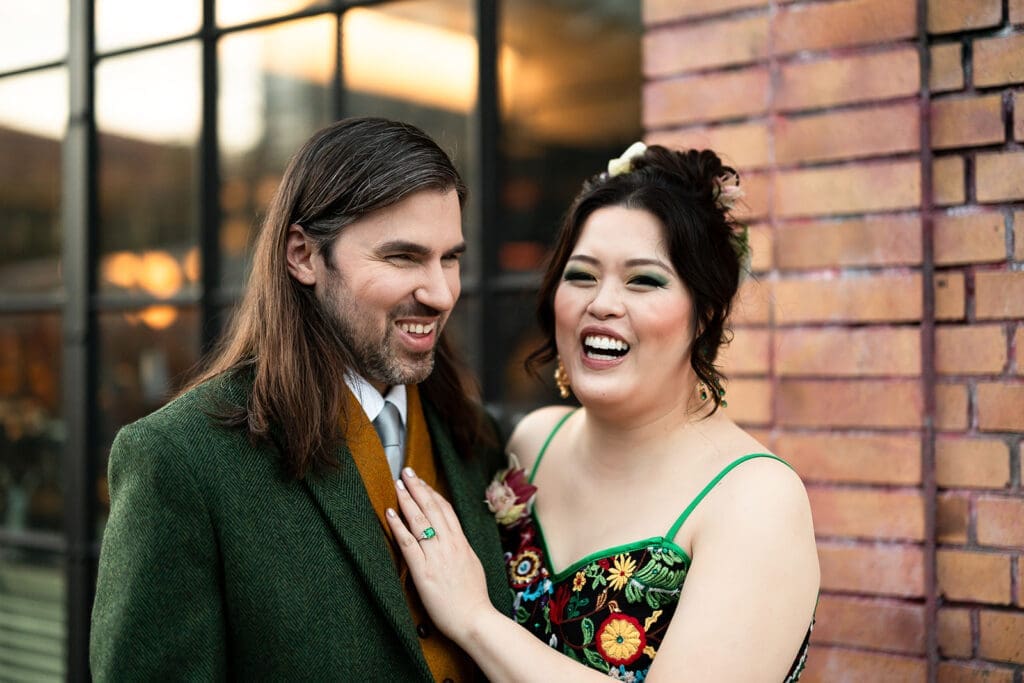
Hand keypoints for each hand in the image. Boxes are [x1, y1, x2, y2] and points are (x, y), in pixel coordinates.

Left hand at [386, 468, 493, 645]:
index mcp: (461, 542)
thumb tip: (454, 538)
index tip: (423, 482)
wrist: (474, 618)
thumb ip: (461, 548)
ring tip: (398, 485)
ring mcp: (436, 556)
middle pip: (432, 508)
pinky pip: (408, 543)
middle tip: (407, 472)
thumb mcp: (472, 564)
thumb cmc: (474, 597)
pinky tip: (390, 514)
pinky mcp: (423, 571)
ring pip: (420, 521)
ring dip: (407, 500)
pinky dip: (398, 526)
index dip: (432, 493)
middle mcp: (449, 544)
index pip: (446, 510)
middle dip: (418, 488)